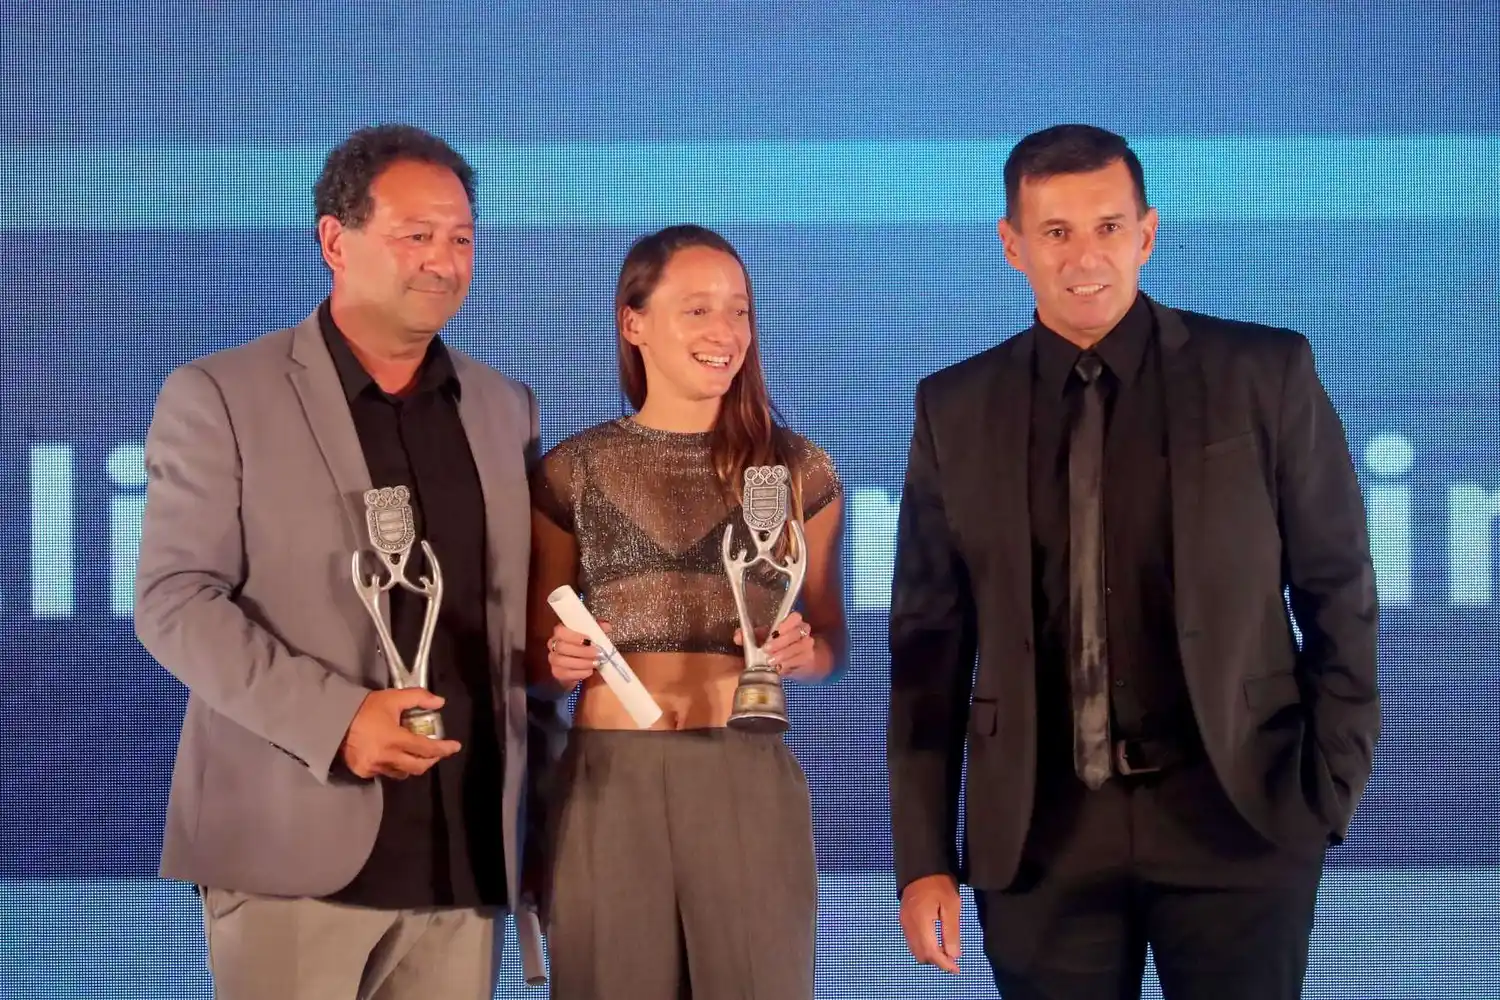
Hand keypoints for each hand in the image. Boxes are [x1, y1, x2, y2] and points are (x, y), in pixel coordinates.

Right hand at [339, 688, 461, 779]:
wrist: (333, 720)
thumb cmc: (365, 708)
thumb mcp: (393, 698)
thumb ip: (418, 698)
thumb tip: (440, 702)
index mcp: (395, 739)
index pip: (426, 749)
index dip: (443, 749)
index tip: (455, 747)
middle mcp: (386, 757)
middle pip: (418, 767)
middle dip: (431, 760)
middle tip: (437, 752)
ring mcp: (374, 767)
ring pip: (402, 773)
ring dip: (413, 765)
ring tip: (417, 755)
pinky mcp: (364, 772)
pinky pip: (385, 773)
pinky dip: (394, 767)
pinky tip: (394, 757)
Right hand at [546, 621, 609, 691]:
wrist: (582, 666)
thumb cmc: (587, 647)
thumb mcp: (594, 636)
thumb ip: (598, 630)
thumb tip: (606, 626)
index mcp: (561, 633)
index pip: (560, 631)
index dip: (573, 636)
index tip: (589, 640)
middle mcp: (554, 645)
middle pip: (561, 647)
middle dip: (581, 651)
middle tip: (596, 653)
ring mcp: (553, 660)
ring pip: (562, 661)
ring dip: (581, 663)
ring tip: (595, 663)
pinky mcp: (557, 673)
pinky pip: (564, 674)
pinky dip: (579, 673)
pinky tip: (589, 671)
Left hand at [735, 611, 815, 678]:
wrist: (795, 662)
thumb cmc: (777, 647)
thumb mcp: (762, 639)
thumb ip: (749, 636)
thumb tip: (738, 636)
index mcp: (792, 622)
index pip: (795, 617)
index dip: (786, 624)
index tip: (775, 632)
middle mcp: (803, 631)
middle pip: (796, 633)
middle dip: (780, 642)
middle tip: (767, 649)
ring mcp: (807, 645)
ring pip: (799, 647)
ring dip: (784, 654)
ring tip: (771, 661)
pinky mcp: (809, 658)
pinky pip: (801, 660)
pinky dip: (789, 664)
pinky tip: (779, 667)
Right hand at [899, 873, 961, 973]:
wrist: (921, 865)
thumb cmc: (940, 884)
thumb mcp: (951, 906)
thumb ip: (951, 932)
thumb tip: (953, 956)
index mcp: (921, 923)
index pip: (931, 953)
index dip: (944, 965)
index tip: (957, 969)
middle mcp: (909, 926)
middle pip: (921, 955)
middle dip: (937, 961)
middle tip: (953, 959)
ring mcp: (904, 922)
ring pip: (915, 950)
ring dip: (930, 955)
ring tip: (946, 950)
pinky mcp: (903, 919)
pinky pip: (912, 941)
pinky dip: (923, 946)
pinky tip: (935, 940)